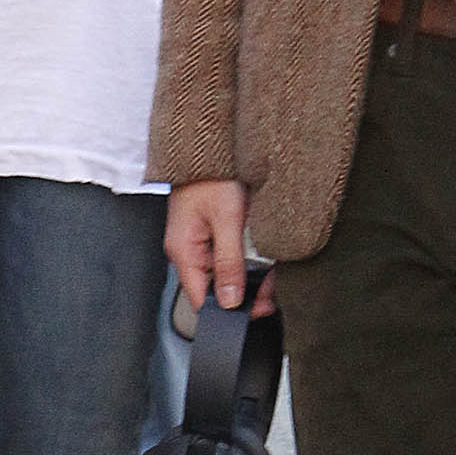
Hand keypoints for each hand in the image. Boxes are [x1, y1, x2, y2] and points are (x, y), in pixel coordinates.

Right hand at [165, 180, 274, 316]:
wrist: (208, 143)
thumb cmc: (212, 175)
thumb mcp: (227, 220)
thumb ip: (228, 263)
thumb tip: (230, 300)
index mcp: (184, 251)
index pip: (201, 299)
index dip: (229, 310)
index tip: (257, 310)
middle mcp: (188, 250)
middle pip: (215, 287)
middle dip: (245, 293)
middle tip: (271, 292)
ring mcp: (198, 241)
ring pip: (224, 272)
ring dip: (248, 274)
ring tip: (271, 271)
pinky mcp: (209, 231)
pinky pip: (226, 254)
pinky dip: (245, 257)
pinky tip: (260, 254)